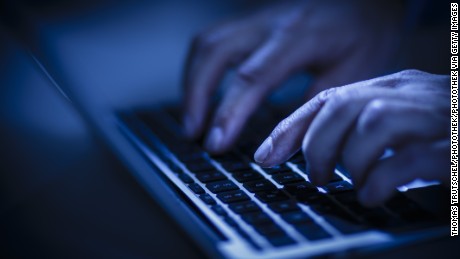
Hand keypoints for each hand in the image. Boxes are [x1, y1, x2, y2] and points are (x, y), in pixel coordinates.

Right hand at [182, 0, 404, 152]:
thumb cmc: (365, 32)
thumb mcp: (353, 72)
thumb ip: (316, 102)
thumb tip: (284, 135)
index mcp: (298, 37)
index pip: (252, 76)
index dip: (229, 112)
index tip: (216, 143)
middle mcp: (270, 23)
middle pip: (215, 53)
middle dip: (197, 97)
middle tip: (193, 134)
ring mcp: (257, 19)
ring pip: (207, 43)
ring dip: (192, 82)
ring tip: (191, 119)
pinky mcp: (252, 21)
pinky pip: (212, 39)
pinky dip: (199, 68)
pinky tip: (200, 90)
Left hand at [254, 70, 449, 205]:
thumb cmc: (447, 134)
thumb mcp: (399, 125)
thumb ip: (362, 130)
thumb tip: (309, 153)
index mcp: (393, 87)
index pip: (329, 98)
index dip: (291, 127)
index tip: (266, 156)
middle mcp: (412, 93)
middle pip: (343, 106)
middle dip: (317, 145)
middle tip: (318, 176)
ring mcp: (438, 116)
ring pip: (373, 122)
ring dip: (349, 160)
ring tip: (346, 184)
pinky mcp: (458, 147)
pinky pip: (412, 156)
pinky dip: (382, 178)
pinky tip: (372, 195)